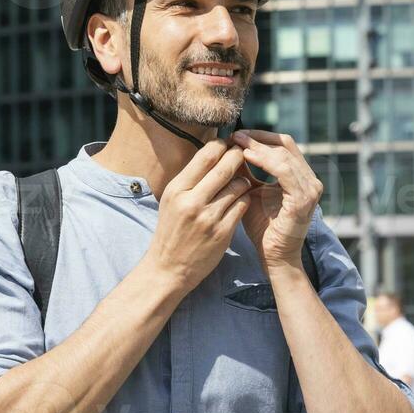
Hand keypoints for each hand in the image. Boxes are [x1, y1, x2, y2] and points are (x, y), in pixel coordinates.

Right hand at [143, 139, 255, 292]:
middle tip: (243, 154)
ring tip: (241, 182)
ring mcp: (208, 218)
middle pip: (225, 167)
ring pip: (238, 186)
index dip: (222, 145)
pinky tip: (240, 200)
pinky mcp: (222, 233)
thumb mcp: (172, 200)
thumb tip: (213, 151)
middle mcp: (192, 201)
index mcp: (177, 189)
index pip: (206, 156)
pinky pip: (243, 205)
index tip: (229, 144)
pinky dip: (245, 199)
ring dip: (243, 180)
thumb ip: (191, 178)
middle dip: (238, 157)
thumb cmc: (172, 230)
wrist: (169, 268)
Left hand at [231, 130, 322, 271]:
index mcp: (300, 176)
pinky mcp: (303, 200)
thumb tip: (228, 147)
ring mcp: (310, 189)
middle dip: (258, 137)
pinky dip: (266, 161)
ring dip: (259, 146)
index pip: (283, 144)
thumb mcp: (251, 191)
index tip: (236, 134)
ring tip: (238, 143)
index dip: (260, 136)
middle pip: (285, 145)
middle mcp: (309, 179)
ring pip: (284, 155)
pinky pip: (285, 171)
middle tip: (235, 134)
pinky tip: (247, 156)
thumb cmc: (262, 227)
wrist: (273, 256)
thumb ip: (245, 171)